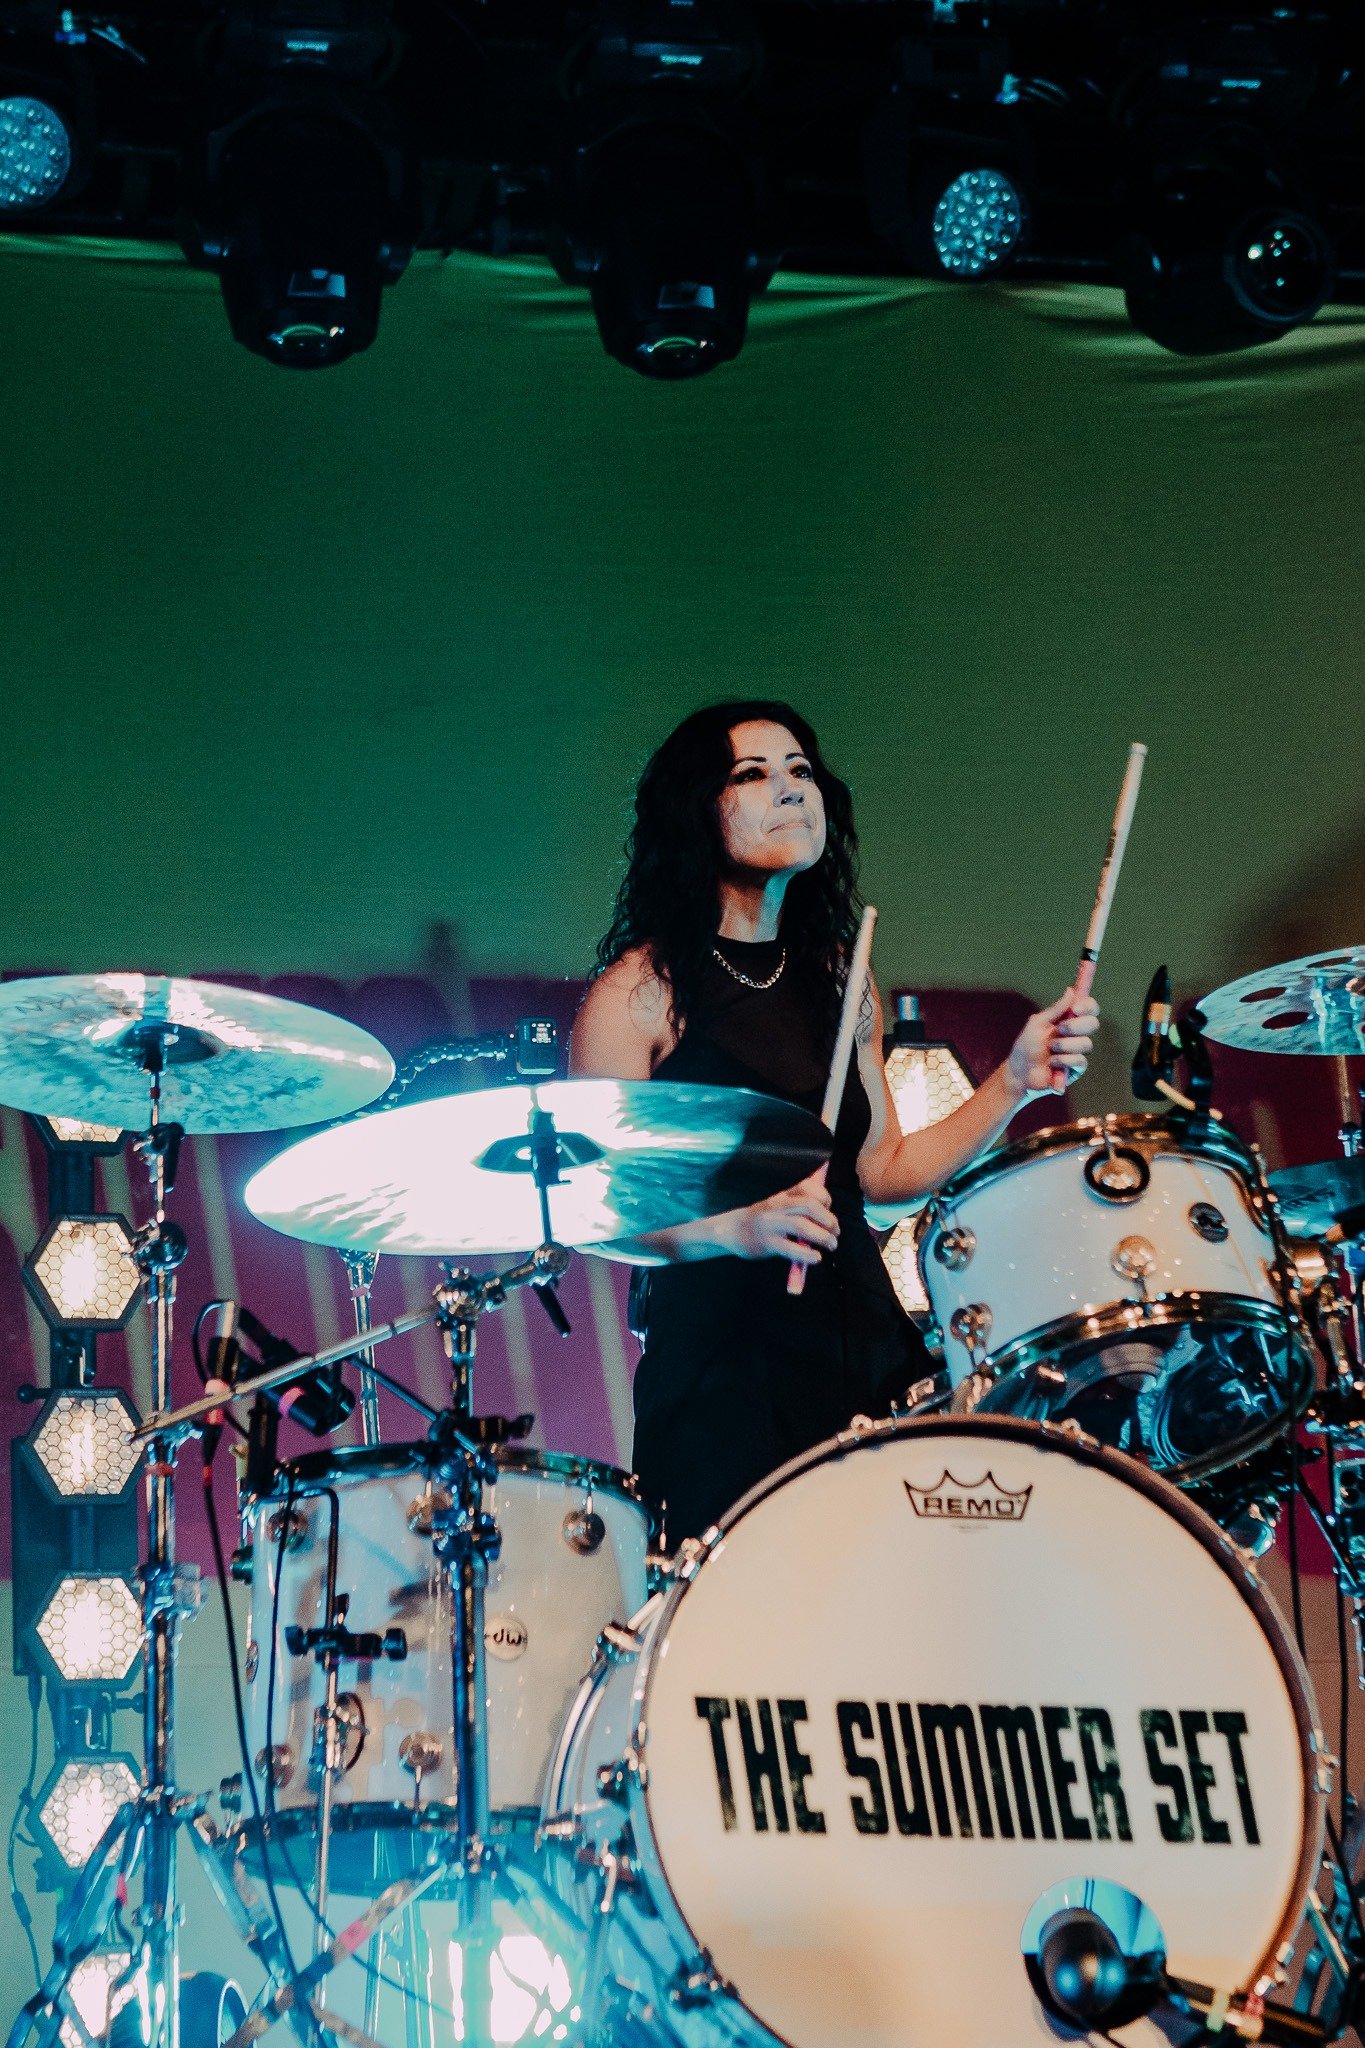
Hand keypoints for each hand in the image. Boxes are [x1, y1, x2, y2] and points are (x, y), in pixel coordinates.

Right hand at [722, 1172, 839, 1265]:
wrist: (733, 1230)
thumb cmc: (763, 1219)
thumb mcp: (779, 1204)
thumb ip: (800, 1205)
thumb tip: (827, 1215)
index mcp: (783, 1194)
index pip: (808, 1187)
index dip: (825, 1197)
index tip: (829, 1210)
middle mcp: (777, 1205)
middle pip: (809, 1206)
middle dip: (828, 1220)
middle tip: (835, 1232)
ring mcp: (771, 1224)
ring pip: (802, 1226)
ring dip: (823, 1237)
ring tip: (831, 1245)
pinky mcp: (767, 1242)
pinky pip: (791, 1248)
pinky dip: (807, 1254)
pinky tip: (816, 1258)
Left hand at [1005, 987, 1100, 1100]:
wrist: (1019, 1073)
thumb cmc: (1026, 1047)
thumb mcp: (1037, 1024)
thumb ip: (1056, 1009)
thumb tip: (1071, 990)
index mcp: (1067, 1020)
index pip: (1089, 1009)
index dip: (1087, 1006)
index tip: (1075, 1008)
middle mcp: (1075, 1034)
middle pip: (1093, 1024)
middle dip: (1076, 1026)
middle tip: (1060, 1029)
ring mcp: (1077, 1051)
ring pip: (1086, 1043)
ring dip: (1064, 1046)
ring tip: (1050, 1050)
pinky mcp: (1076, 1068)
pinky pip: (1079, 1060)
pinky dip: (1062, 1061)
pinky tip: (1051, 1065)